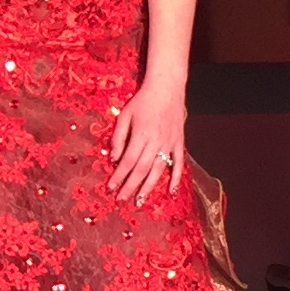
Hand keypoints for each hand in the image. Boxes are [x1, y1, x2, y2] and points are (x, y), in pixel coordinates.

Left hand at [106, 78, 187, 205]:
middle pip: (141, 169)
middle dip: (130, 186)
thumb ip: (118, 137)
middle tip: (121, 200)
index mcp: (141, 134)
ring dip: (149, 187)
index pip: (128, 161)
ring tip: (140, 201)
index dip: (119, 176)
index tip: (110, 188)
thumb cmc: (142, 101)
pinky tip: (171, 192)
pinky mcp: (179, 143)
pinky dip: (175, 178)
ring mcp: (169, 143)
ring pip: (158, 170)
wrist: (167, 89)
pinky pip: (178, 164)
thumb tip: (114, 159)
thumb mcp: (125, 115)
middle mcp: (156, 141)